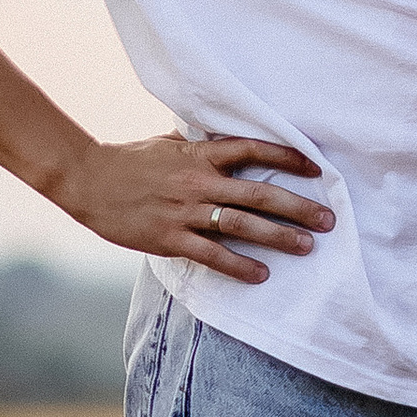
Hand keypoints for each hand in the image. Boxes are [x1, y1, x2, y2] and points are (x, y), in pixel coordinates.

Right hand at [63, 129, 332, 284]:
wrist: (87, 180)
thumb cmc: (130, 160)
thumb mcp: (168, 143)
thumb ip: (200, 146)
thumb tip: (228, 141)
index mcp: (199, 154)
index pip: (253, 149)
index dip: (288, 156)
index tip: (317, 168)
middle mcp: (198, 181)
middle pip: (259, 192)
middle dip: (298, 206)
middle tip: (329, 220)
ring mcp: (185, 211)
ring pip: (242, 224)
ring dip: (278, 237)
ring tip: (307, 247)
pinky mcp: (170, 237)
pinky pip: (212, 255)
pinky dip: (239, 265)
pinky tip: (261, 275)